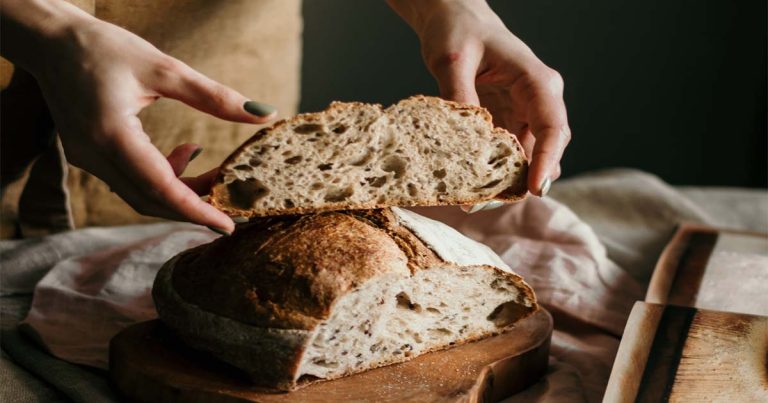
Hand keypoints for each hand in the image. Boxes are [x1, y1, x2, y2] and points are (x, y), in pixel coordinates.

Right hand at [2, 0, 275, 232]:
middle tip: (232, 199)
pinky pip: (130, 180)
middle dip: (194, 205)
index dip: (196, 211)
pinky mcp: (89, 156)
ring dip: (180, 191)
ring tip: (215, 172)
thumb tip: (264, 113)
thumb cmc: (104, 47)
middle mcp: (94, 155)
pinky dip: (162, 177)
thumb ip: (214, 97)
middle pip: (150, 200)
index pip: (159, 188)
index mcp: (111, 134)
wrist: (51, 41)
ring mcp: (87, 160)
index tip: (228, 225)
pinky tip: (185, 153)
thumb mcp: (164, 68)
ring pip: (140, 194)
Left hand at [389, 0, 569, 196]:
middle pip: (545, 149)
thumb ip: (459, 96)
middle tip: (486, 203)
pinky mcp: (509, 123)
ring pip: (528, 157)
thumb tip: (464, 139)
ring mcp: (525, 114)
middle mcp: (538, 100)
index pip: (553, 126)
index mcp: (535, 81)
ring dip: (507, 181)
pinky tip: (472, 186)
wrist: (454, 19)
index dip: (546, 160)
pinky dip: (495, 172)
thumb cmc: (458, 31)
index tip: (535, 189)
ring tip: (475, 201)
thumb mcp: (452, 60)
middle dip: (522, 180)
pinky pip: (510, 155)